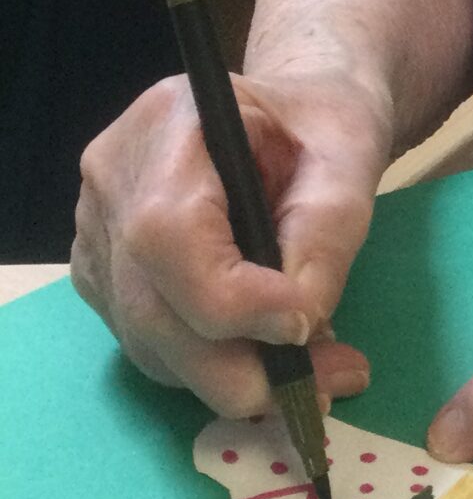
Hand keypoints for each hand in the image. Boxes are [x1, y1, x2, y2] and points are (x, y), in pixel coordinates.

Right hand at [73, 70, 393, 413]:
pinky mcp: (103, 272)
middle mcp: (113, 178)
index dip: (233, 301)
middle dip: (241, 367)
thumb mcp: (350, 159)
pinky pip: (147, 341)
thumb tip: (299, 325)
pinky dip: (210, 362)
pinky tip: (268, 347)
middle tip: (331, 384)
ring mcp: (96, 228)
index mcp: (168, 123)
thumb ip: (328, 234)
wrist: (299, 114)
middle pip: (149, 306)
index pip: (167, 235)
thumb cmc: (324, 124)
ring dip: (233, 375)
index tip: (308, 324)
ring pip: (146, 339)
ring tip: (317, 367)